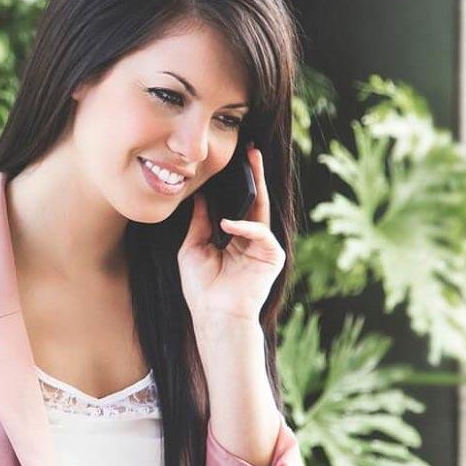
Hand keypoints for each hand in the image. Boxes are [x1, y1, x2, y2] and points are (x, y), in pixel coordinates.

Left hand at [178, 145, 284, 324]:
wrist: (214, 315)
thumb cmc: (201, 287)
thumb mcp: (193, 247)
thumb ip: (199, 222)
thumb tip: (200, 197)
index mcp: (235, 237)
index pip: (238, 204)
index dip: (236, 184)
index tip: (232, 160)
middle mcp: (252, 239)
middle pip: (255, 200)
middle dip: (254, 175)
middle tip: (252, 149)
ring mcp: (264, 247)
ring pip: (262, 210)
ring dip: (257, 186)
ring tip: (250, 162)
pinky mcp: (272, 257)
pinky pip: (261, 234)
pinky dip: (245, 227)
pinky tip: (227, 224)